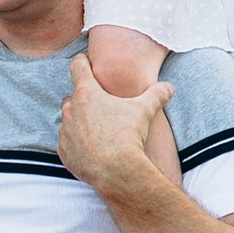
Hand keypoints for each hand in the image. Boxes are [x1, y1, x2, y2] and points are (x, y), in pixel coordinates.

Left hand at [58, 50, 170, 200]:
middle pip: (73, 96)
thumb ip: (156, 95)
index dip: (82, 62)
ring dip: (80, 122)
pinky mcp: (63, 151)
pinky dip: (76, 143)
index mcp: (87, 93)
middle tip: (100, 107)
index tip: (85, 61)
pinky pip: (67, 142)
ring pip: (69, 120)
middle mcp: (71, 109)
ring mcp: (65, 131)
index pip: (78, 67)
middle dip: (84, 99)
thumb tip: (169, 87)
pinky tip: (92, 148)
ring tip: (98, 130)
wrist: (116, 171)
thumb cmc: (128, 136)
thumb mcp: (145, 111)